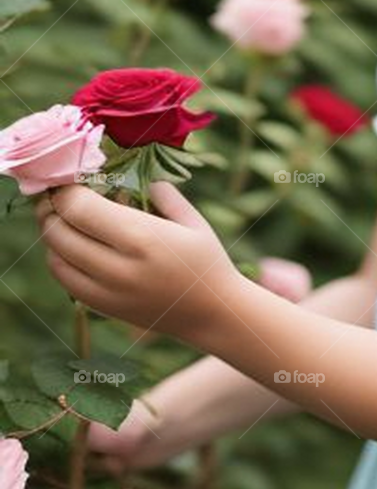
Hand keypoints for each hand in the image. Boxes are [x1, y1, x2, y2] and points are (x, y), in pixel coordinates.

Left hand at [34, 180, 241, 341]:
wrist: (212, 313)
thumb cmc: (206, 261)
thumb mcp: (192, 220)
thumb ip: (162, 193)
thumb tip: (132, 175)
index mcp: (142, 237)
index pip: (78, 207)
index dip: (65, 189)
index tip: (70, 178)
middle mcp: (118, 266)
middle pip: (58, 230)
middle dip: (51, 207)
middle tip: (59, 194)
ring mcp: (106, 290)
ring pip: (54, 254)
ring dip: (52, 231)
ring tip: (64, 217)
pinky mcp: (101, 306)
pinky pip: (63, 278)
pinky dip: (58, 256)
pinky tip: (72, 244)